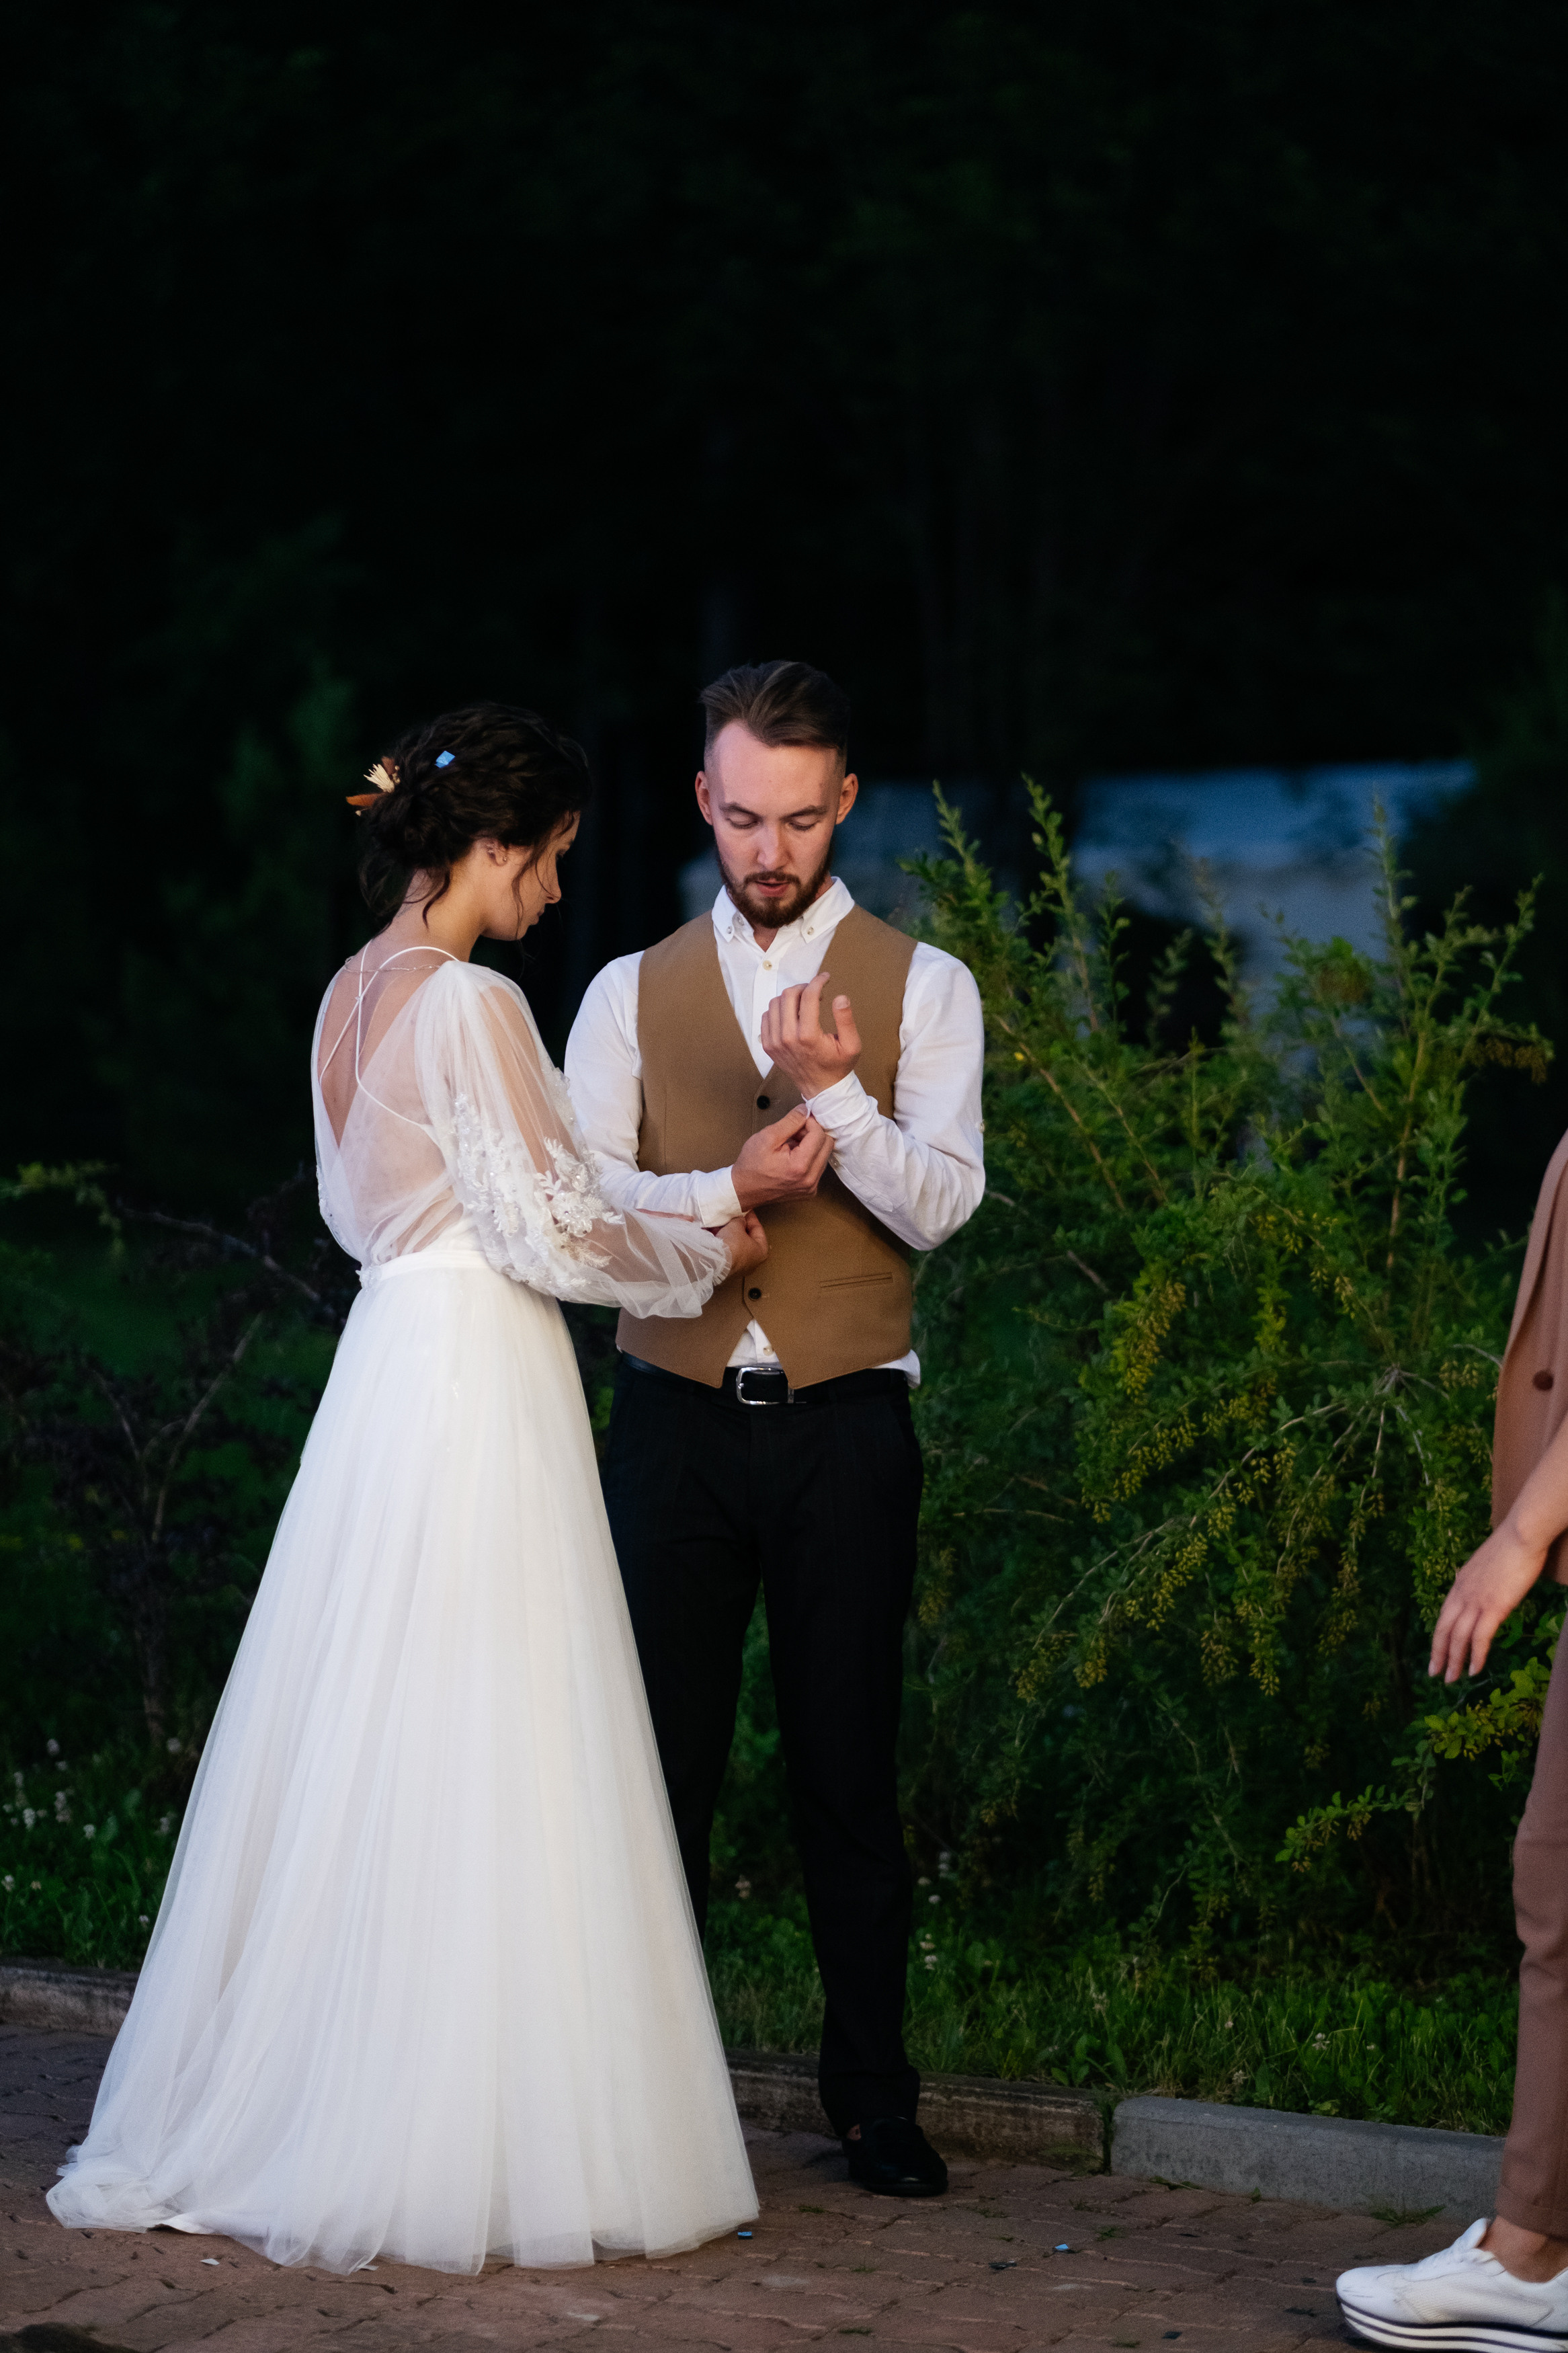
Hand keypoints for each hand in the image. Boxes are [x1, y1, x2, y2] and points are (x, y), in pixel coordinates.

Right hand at [718, 1210, 768, 1279]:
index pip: (758, 1229)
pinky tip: (711, 1231)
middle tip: (731, 1215)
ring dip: (726, 1232)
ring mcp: (738, 1265)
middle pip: (745, 1237)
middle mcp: (751, 1261)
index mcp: (761, 1251)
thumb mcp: (736, 1225)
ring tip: (719, 1222)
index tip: (745, 1209)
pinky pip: (723, 1250)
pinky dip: (719, 1240)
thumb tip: (738, 1220)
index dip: (750, 1217)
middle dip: (737, 1225)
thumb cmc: (732, 1245)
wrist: (714, 1261)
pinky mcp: (725, 1267)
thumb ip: (739, 1220)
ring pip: (733, 1243)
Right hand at [732, 1104, 832, 1209]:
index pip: (819, 1135)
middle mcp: (810, 1179)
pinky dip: (809, 1156)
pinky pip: (818, 1166)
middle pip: (827, 1144)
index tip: (797, 1121)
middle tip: (794, 1132)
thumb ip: (790, 1121)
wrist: (743, 1189)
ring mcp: (811, 1186)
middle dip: (812, 1133)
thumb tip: (805, 1110)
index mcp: (800, 1166)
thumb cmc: (751, 1166)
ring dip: (811, 1145)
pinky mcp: (810, 1189)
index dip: (809, 1122)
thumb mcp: (767, 1137)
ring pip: (824, 1154)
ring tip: (791, 1145)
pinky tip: (793, 1156)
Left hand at [760, 972, 861, 1099]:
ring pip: (775, 1003)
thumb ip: (846, 1020)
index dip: (818, 981)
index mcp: (808, 1036)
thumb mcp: (852, 1045)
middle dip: (804, 987)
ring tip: (805, 1002)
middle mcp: (787, 1038)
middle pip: (789, 996)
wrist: (822, 1089)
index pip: (808, 996)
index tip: (825, 977)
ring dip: (790, 997)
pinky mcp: (768, 1045)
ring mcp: (774, 1042)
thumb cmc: (838, 1066)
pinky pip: (766, 1016)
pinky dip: (778, 1009)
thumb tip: (840, 997)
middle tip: (815, 991)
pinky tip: (792, 1014)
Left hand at [1428, 1519, 1550, 1681]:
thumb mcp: (1487, 1565)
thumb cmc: (1511, 1547)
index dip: (1439, 1636)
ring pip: (1458, 1637)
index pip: (1444, 1615)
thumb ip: (1481, 1580)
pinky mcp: (1494, 1607)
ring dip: (1454, 1660)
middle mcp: (1462, 1593)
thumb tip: (1484, 1589)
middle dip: (1438, 1654)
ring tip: (1452, 1679)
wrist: (1521, 1535)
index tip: (1436, 1652)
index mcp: (1460, 1583)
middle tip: (1435, 1674)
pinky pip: (1480, 1637)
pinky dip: (1476, 1656)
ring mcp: (1476, 1601)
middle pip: (1444, 1629)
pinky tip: (1474, 1670)